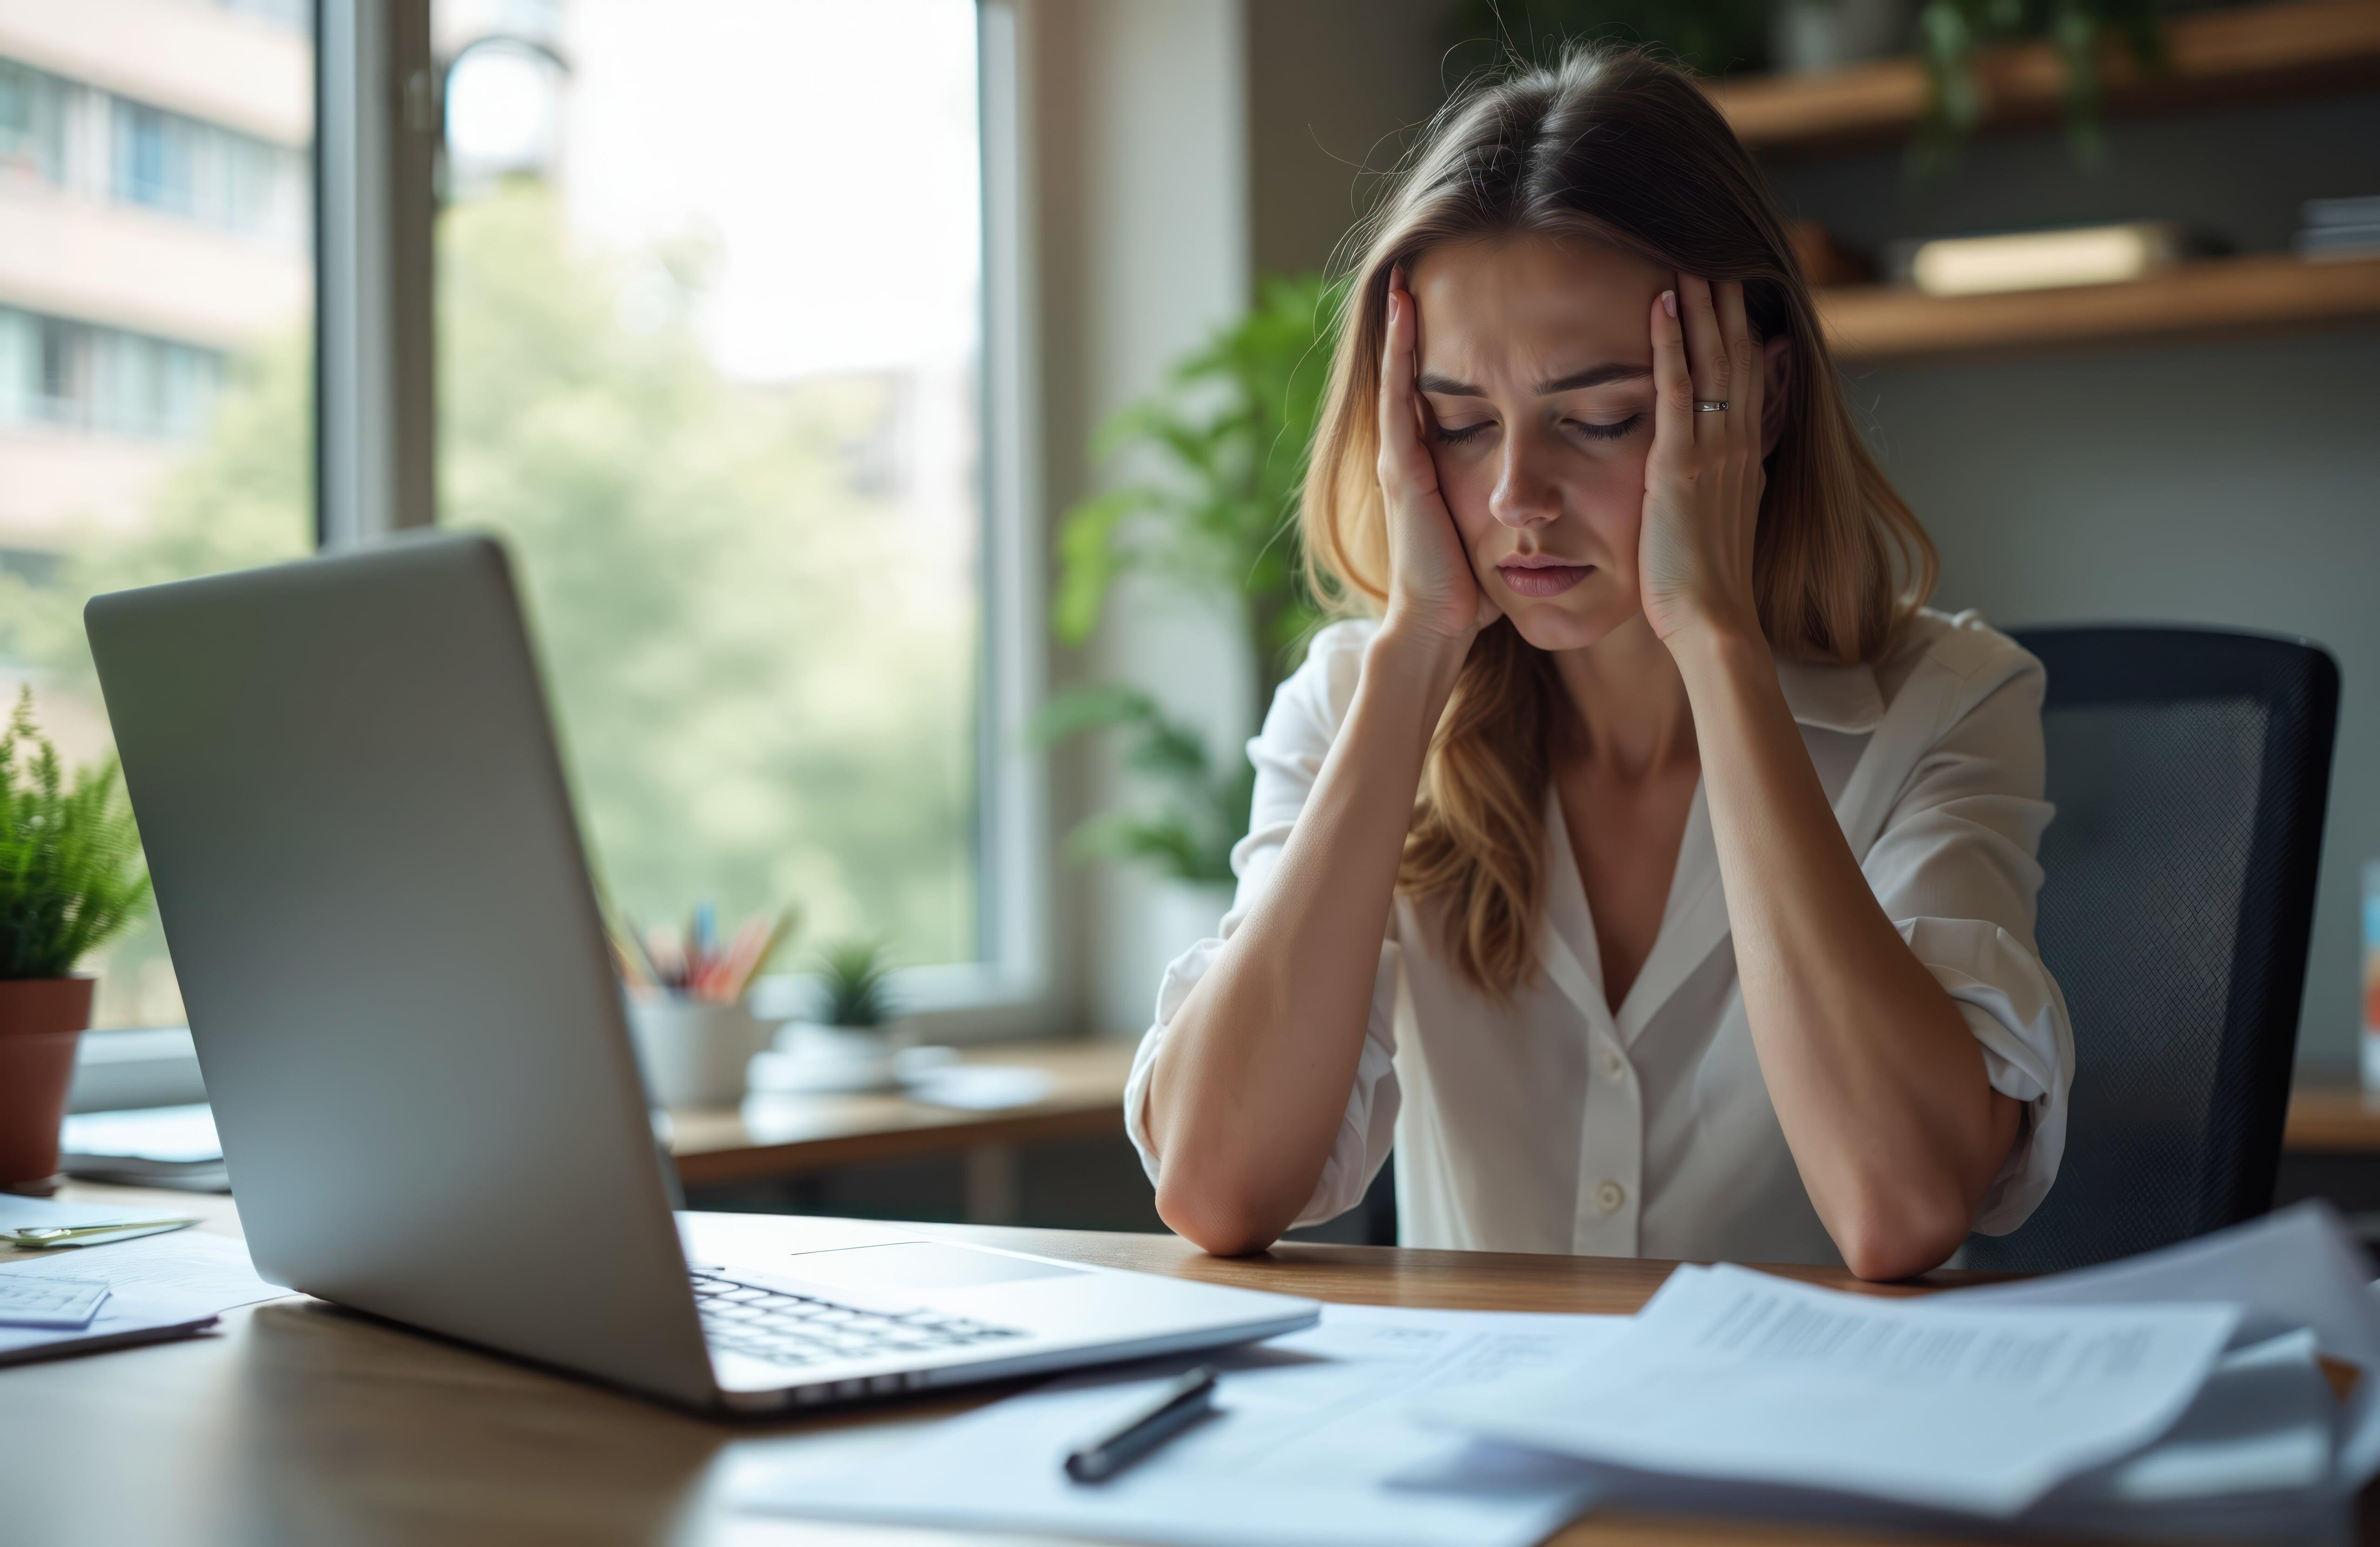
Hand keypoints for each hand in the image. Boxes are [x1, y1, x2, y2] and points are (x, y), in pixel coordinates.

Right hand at [1375, 269, 1497, 648]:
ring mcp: (1400, 460)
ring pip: (1396, 379)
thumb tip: (1537, 482)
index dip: (1428, 350)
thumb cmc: (1469, 585)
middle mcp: (1408, 456)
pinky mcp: (1403, 469)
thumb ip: (1498, 495)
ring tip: (1402, 279)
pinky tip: (1404, 318)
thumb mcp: (1485, 524)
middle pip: (1404, 376)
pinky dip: (1399, 357)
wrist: (1439, 624)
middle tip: (1409, 269)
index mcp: (1429, 466)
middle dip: (1404, 326)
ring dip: (1399, 328)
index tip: (1439, 303)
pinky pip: (1399, 400)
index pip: (1427, 393)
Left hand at [1640, 275, 1764, 647]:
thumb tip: (1725, 463)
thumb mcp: (1722, 521)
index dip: (1742, 331)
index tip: (1733, 290)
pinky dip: (1671, 345)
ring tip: (1685, 257)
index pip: (1748, 379)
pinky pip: (1678, 391)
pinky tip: (1662, 304)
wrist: (1713, 622)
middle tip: (1712, 252)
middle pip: (1737, 357)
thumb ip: (1723, 484)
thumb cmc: (1706, 585)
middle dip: (1726, 304)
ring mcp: (1712, 453)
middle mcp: (1736, 447)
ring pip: (1712, 361)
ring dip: (1701, 307)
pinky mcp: (1680, 467)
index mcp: (1745, 459)